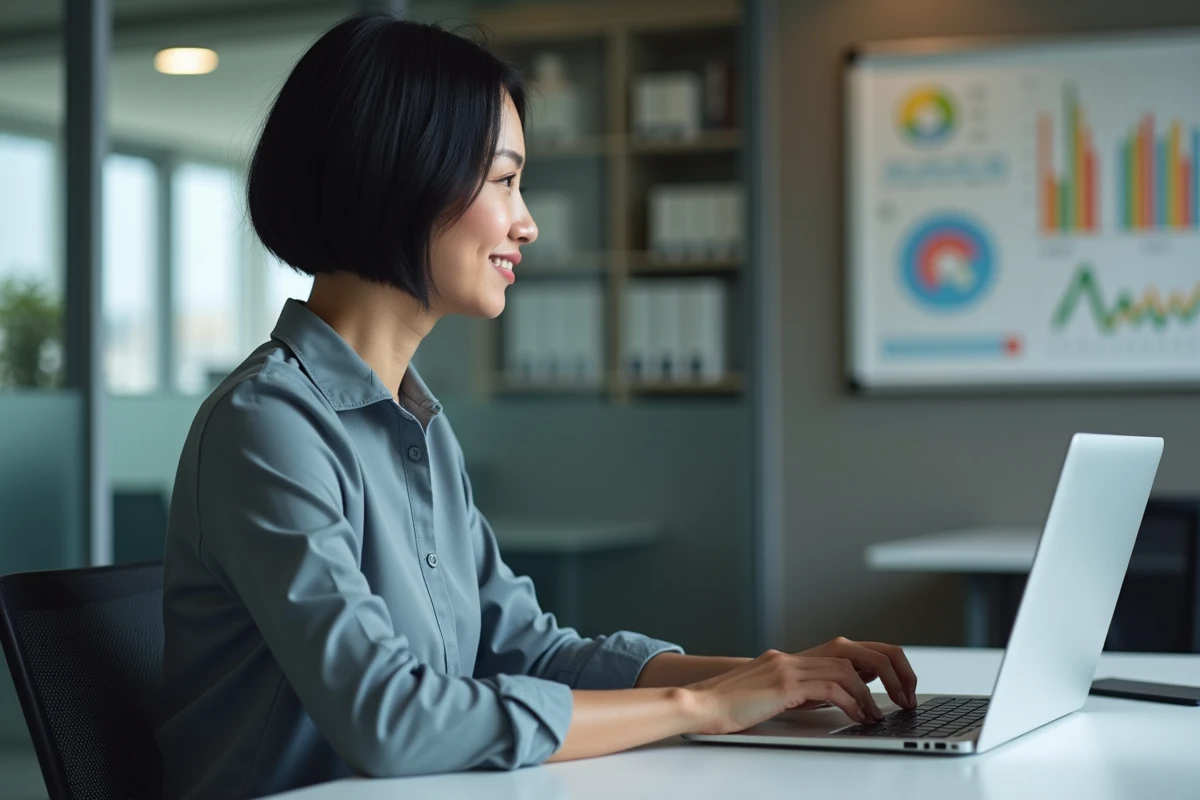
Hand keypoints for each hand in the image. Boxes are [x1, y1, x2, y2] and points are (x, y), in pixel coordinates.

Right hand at [683, 649, 884, 734]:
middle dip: (890, 671)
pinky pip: (830, 688)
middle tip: (904, 696)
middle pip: (856, 650)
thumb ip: (801, 690)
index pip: (848, 647)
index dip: (880, 662)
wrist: (698, 705)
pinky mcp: (783, 684)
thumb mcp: (772, 695)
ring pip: (847, 669)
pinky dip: (852, 703)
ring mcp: (787, 667)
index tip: (896, 685)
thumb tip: (837, 698)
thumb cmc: (729, 707)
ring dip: (870, 694)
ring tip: (878, 715)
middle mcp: (792, 657)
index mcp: (791, 658)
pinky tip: (858, 718)